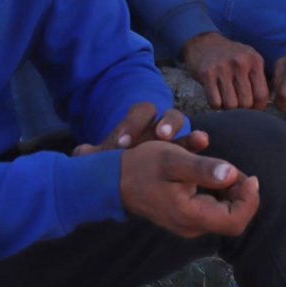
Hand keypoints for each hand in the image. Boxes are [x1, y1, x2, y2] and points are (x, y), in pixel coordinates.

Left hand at [72, 101, 207, 155]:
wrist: (133, 175)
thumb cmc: (121, 160)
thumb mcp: (108, 157)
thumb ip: (94, 155)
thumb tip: (78, 153)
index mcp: (141, 121)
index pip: (141, 111)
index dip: (132, 124)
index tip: (123, 143)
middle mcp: (162, 127)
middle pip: (170, 116)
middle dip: (167, 124)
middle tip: (162, 136)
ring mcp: (179, 142)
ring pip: (190, 132)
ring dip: (191, 136)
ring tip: (199, 141)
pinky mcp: (189, 157)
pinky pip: (198, 153)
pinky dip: (201, 155)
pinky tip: (207, 163)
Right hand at [119, 140, 258, 237]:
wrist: (112, 180)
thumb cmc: (142, 166)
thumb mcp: (173, 160)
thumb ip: (203, 168)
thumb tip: (232, 174)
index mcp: (190, 216)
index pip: (235, 220)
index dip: (249, 200)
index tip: (249, 176)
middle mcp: (191, 227)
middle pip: (233, 218)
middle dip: (242, 194)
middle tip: (235, 170)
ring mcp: (188, 225)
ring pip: (225, 215)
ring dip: (232, 193)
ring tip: (225, 170)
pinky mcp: (185, 218)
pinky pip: (213, 211)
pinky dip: (220, 194)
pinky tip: (214, 176)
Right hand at [182, 33, 268, 109]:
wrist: (204, 43)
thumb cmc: (230, 56)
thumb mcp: (250, 59)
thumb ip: (259, 78)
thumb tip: (265, 104)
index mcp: (254, 60)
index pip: (261, 95)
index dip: (258, 107)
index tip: (252, 108)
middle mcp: (240, 63)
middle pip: (246, 103)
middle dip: (241, 108)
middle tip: (236, 102)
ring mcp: (223, 68)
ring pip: (231, 105)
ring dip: (227, 107)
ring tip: (225, 98)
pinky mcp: (207, 74)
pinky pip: (214, 102)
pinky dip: (215, 104)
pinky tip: (215, 95)